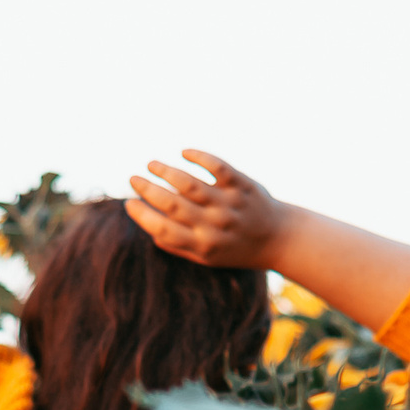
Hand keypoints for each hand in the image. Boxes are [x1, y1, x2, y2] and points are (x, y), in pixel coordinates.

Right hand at [124, 151, 288, 271]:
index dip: (143, 216)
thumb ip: (180, 247)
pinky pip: (218, 167)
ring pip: (190, 184)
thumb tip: (151, 230)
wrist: (279, 239)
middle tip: (133, 179)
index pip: (164, 229)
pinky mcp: (243, 185)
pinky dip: (200, 157)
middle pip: (172, 204)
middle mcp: (215, 225)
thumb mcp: (209, 258)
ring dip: (166, 171)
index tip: (130, 203)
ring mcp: (229, 204)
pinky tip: (184, 152)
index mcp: (203, 246)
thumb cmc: (237, 248)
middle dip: (148, 189)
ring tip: (151, 164)